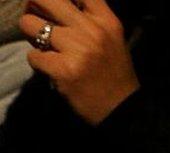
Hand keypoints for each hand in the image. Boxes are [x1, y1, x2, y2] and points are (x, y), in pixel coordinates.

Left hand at [19, 0, 138, 124]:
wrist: (122, 108)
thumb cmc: (114, 72)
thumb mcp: (110, 38)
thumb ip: (88, 18)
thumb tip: (51, 4)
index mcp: (107, 20)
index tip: (56, 9)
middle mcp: (92, 30)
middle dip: (36, 8)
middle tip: (40, 22)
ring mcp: (76, 49)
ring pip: (30, 25)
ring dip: (33, 36)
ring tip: (47, 48)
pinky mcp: (62, 69)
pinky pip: (33, 55)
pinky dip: (39, 63)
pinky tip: (54, 69)